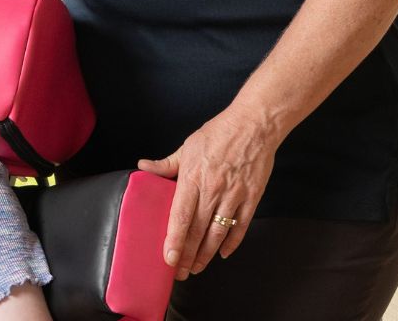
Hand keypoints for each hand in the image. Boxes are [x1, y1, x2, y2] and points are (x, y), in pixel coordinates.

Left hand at [137, 107, 282, 279]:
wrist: (254, 125)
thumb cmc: (218, 133)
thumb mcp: (187, 146)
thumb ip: (166, 164)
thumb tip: (142, 167)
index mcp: (193, 178)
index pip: (180, 216)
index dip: (174, 240)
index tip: (168, 258)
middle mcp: (213, 191)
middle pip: (197, 231)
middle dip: (188, 255)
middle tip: (180, 272)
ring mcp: (234, 196)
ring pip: (218, 233)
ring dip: (206, 254)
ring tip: (197, 268)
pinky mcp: (251, 198)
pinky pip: (240, 226)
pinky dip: (232, 243)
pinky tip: (222, 254)